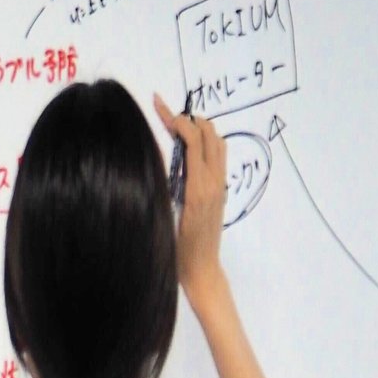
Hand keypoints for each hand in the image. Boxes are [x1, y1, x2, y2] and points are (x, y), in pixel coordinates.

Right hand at [153, 93, 227, 304]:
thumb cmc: (177, 253)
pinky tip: (185, 149)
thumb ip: (166, 186)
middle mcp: (213, 182)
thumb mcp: (166, 218)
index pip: (192, 141)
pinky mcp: (218, 191)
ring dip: (199, 129)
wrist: (201, 272)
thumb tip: (159, 157)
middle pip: (209, 134)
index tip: (158, 105)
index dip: (176, 119)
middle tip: (166, 115)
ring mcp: (218, 186)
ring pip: (216, 142)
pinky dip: (203, 144)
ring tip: (178, 127)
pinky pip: (215, 157)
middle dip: (189, 118)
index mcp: (198, 188)